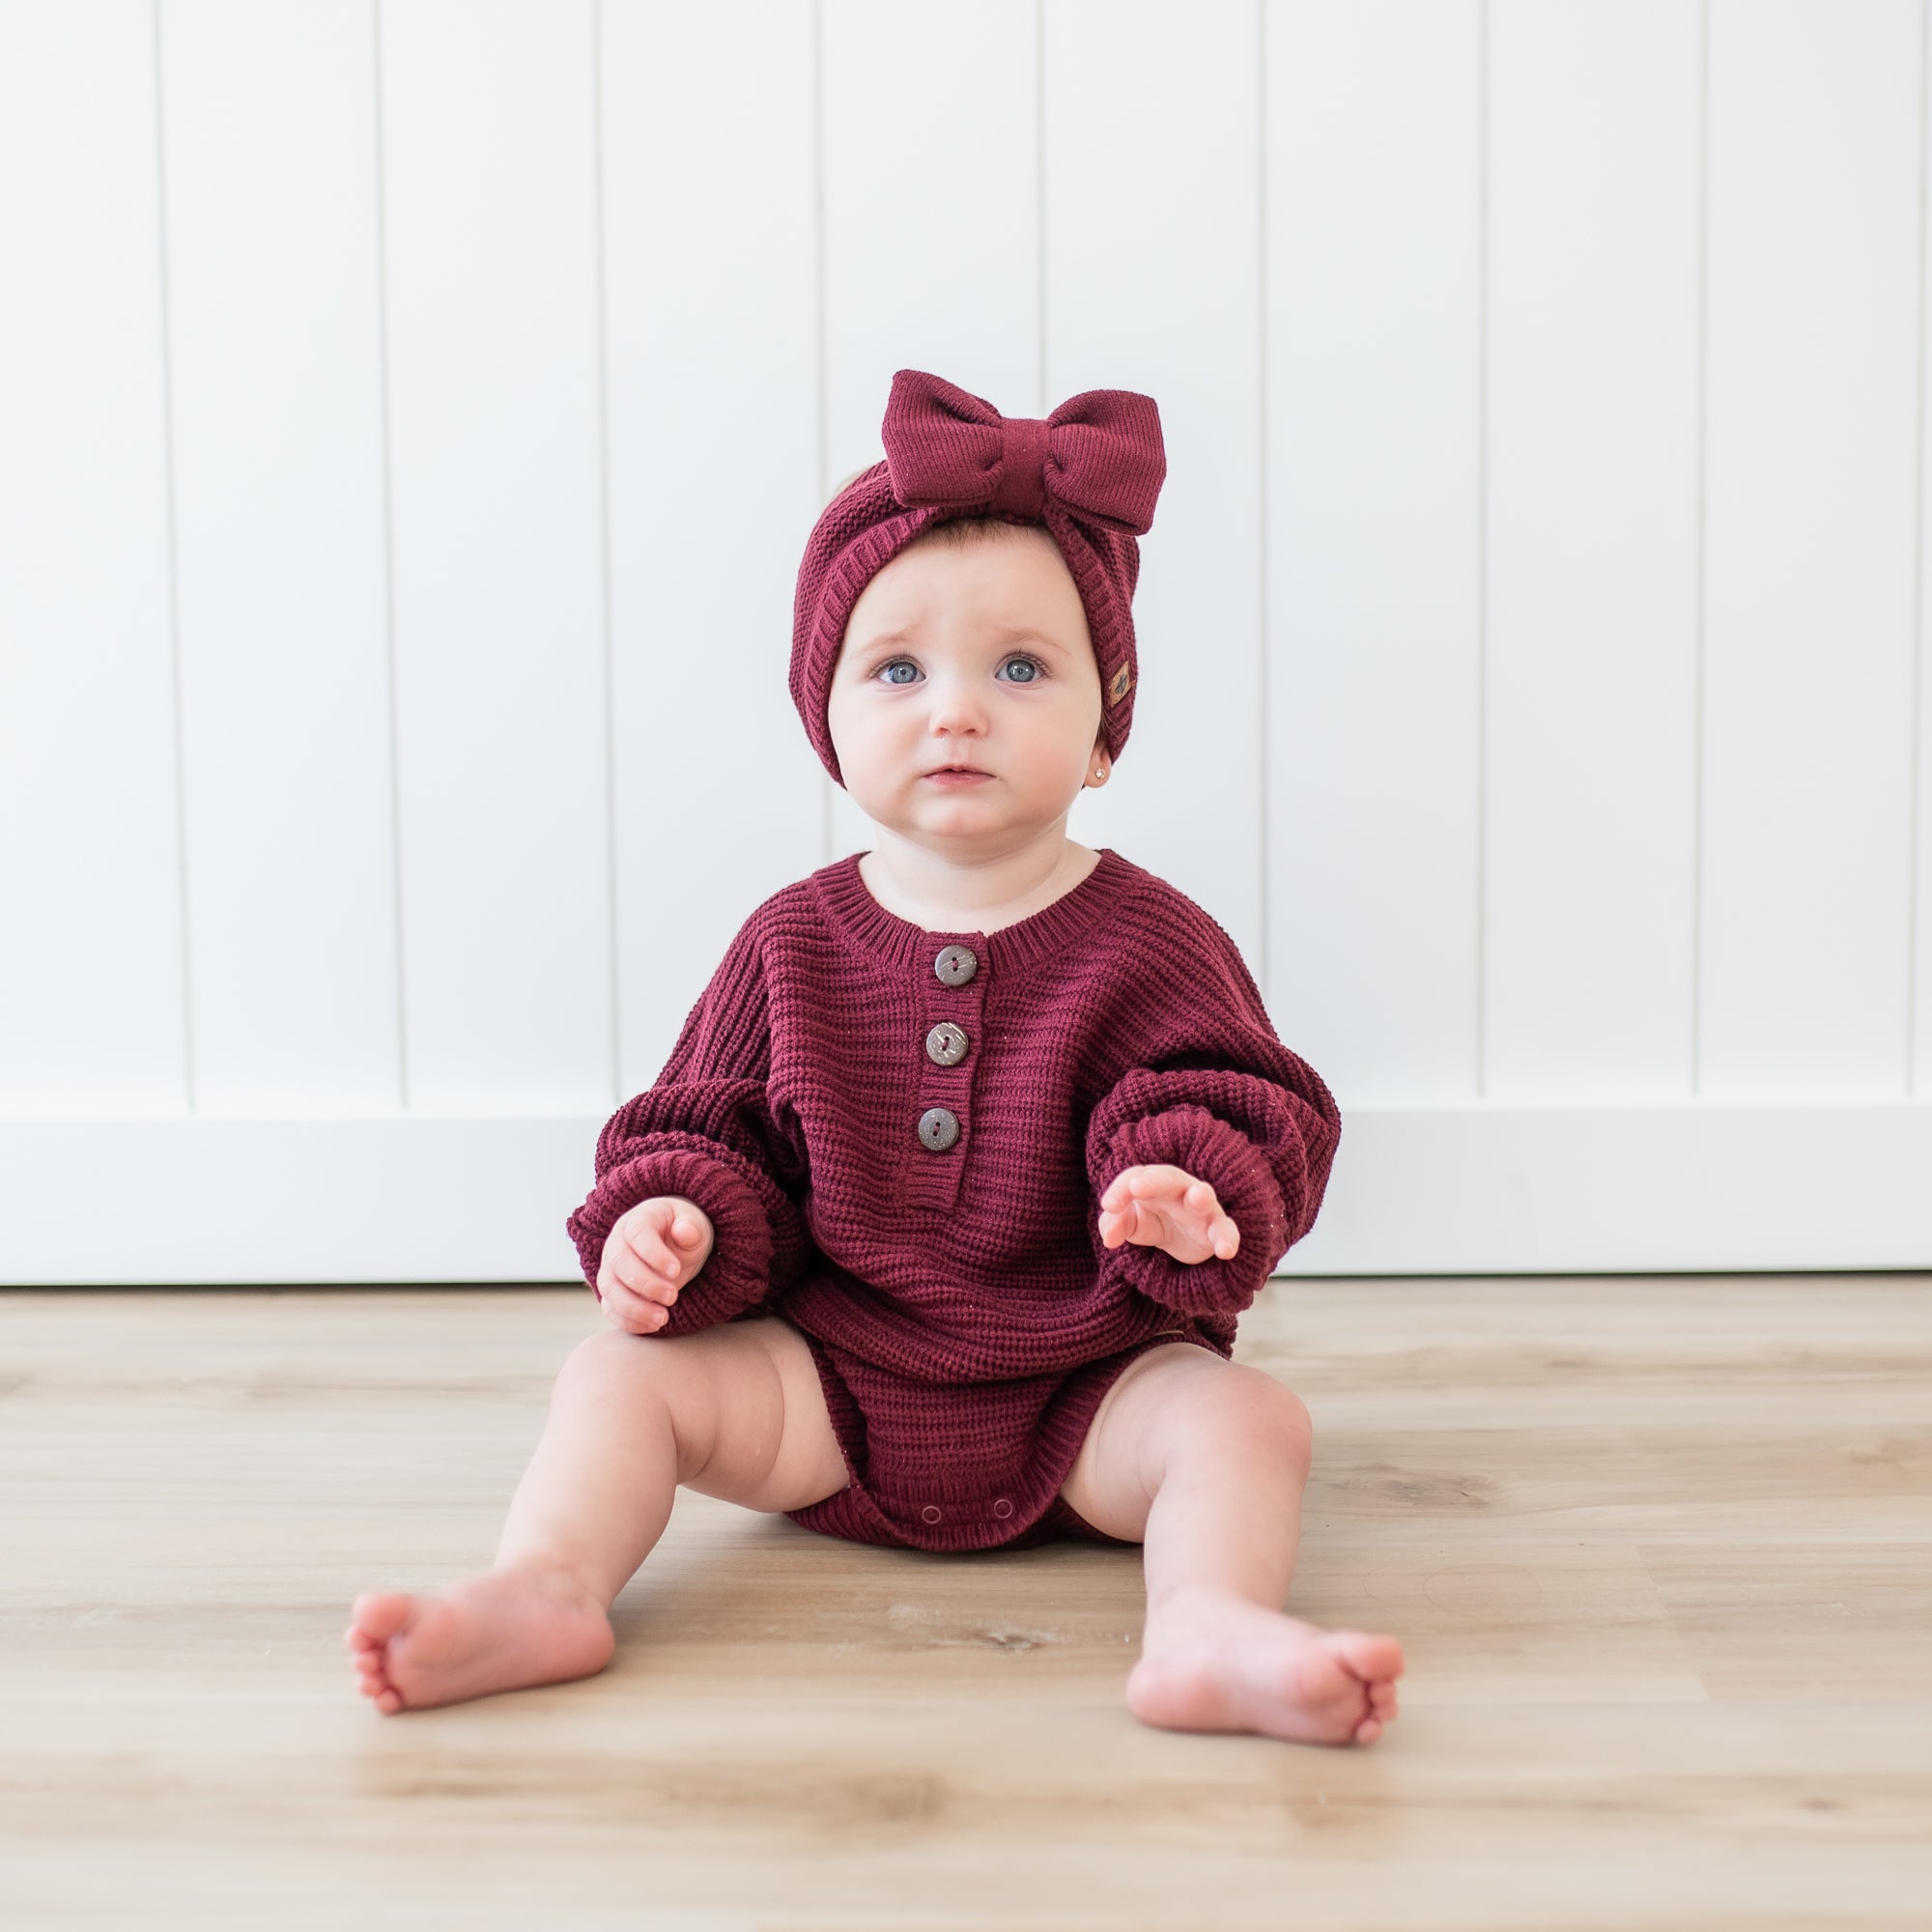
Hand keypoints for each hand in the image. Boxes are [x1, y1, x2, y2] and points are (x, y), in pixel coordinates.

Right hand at [597, 1195, 713, 1333]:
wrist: (673, 1244)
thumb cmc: (683, 1232)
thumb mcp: (694, 1224)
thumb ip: (691, 1228)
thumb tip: (684, 1231)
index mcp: (638, 1220)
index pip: (638, 1234)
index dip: (654, 1253)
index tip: (675, 1270)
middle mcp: (617, 1242)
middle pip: (619, 1263)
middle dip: (646, 1283)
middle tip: (673, 1296)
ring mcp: (610, 1268)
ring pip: (609, 1289)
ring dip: (634, 1307)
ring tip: (663, 1318)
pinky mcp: (611, 1291)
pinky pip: (610, 1308)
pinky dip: (628, 1321)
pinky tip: (653, 1326)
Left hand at [1098, 1163, 1239, 1264]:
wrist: (1184, 1239)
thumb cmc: (1153, 1221)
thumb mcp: (1131, 1224)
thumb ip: (1115, 1225)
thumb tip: (1109, 1238)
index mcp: (1151, 1183)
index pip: (1134, 1177)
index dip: (1119, 1190)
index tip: (1109, 1206)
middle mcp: (1177, 1189)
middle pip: (1166, 1177)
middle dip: (1152, 1180)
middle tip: (1137, 1187)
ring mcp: (1200, 1208)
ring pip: (1203, 1195)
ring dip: (1201, 1195)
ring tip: (1197, 1197)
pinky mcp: (1217, 1228)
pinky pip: (1226, 1229)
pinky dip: (1228, 1238)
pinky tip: (1225, 1250)